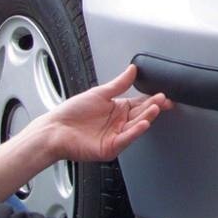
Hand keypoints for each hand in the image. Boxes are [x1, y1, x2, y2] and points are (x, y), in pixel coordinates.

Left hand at [43, 65, 172, 161]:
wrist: (55, 130)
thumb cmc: (72, 113)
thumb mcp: (99, 92)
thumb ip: (119, 83)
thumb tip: (132, 70)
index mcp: (118, 109)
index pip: (140, 103)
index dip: (152, 99)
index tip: (163, 95)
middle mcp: (120, 123)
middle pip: (141, 114)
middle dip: (154, 107)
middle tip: (163, 100)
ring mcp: (117, 136)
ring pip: (136, 126)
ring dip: (147, 117)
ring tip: (156, 108)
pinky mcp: (111, 147)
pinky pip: (127, 139)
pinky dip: (136, 132)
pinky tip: (143, 124)